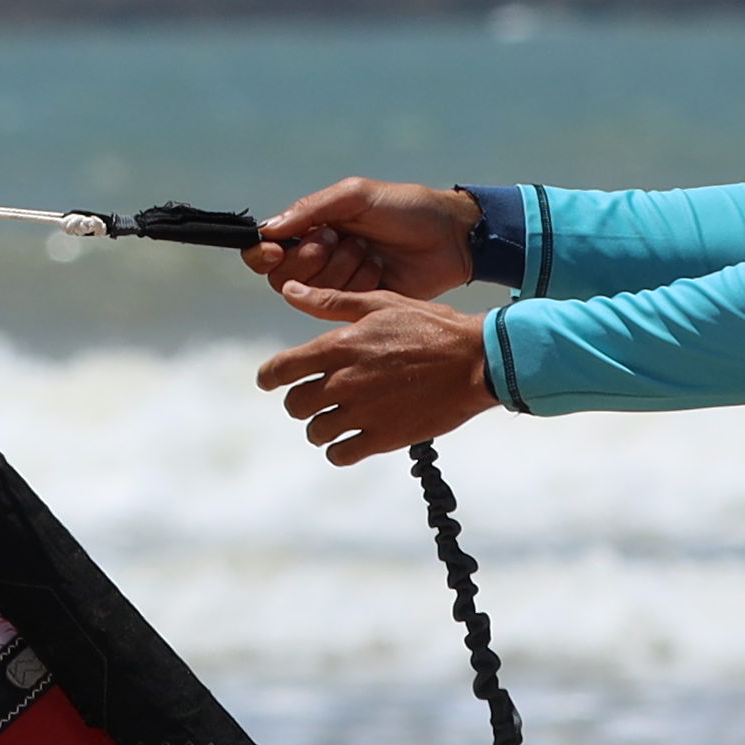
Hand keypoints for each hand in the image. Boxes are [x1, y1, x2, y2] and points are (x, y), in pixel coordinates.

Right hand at [249, 177, 477, 297]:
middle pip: (283, 276)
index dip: (264, 254)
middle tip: (342, 239)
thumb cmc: (405, 208)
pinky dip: (359, 284)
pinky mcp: (358, 304)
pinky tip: (380, 270)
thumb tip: (268, 230)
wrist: (450, 238)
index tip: (279, 250)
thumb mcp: (356, 196)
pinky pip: (339, 305)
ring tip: (369, 251)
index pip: (266, 249)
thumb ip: (311, 209)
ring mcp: (338, 283)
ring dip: (342, 268)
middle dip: (312, 258)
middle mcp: (318, 258)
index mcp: (312, 227)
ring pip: (312, 292)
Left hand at [254, 283, 497, 467]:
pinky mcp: (384, 438)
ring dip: (320, 427)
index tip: (268, 381)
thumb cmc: (430, 326)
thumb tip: (290, 290)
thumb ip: (330, 302)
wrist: (476, 361)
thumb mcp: (380, 303)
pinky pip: (341, 454)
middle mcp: (345, 382)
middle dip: (299, 402)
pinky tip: (349, 440)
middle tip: (313, 399)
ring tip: (334, 420)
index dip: (269, 377)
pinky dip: (339, 450)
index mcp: (340, 347)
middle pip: (296, 404)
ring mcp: (363, 413)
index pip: (283, 369)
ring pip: (316, 431)